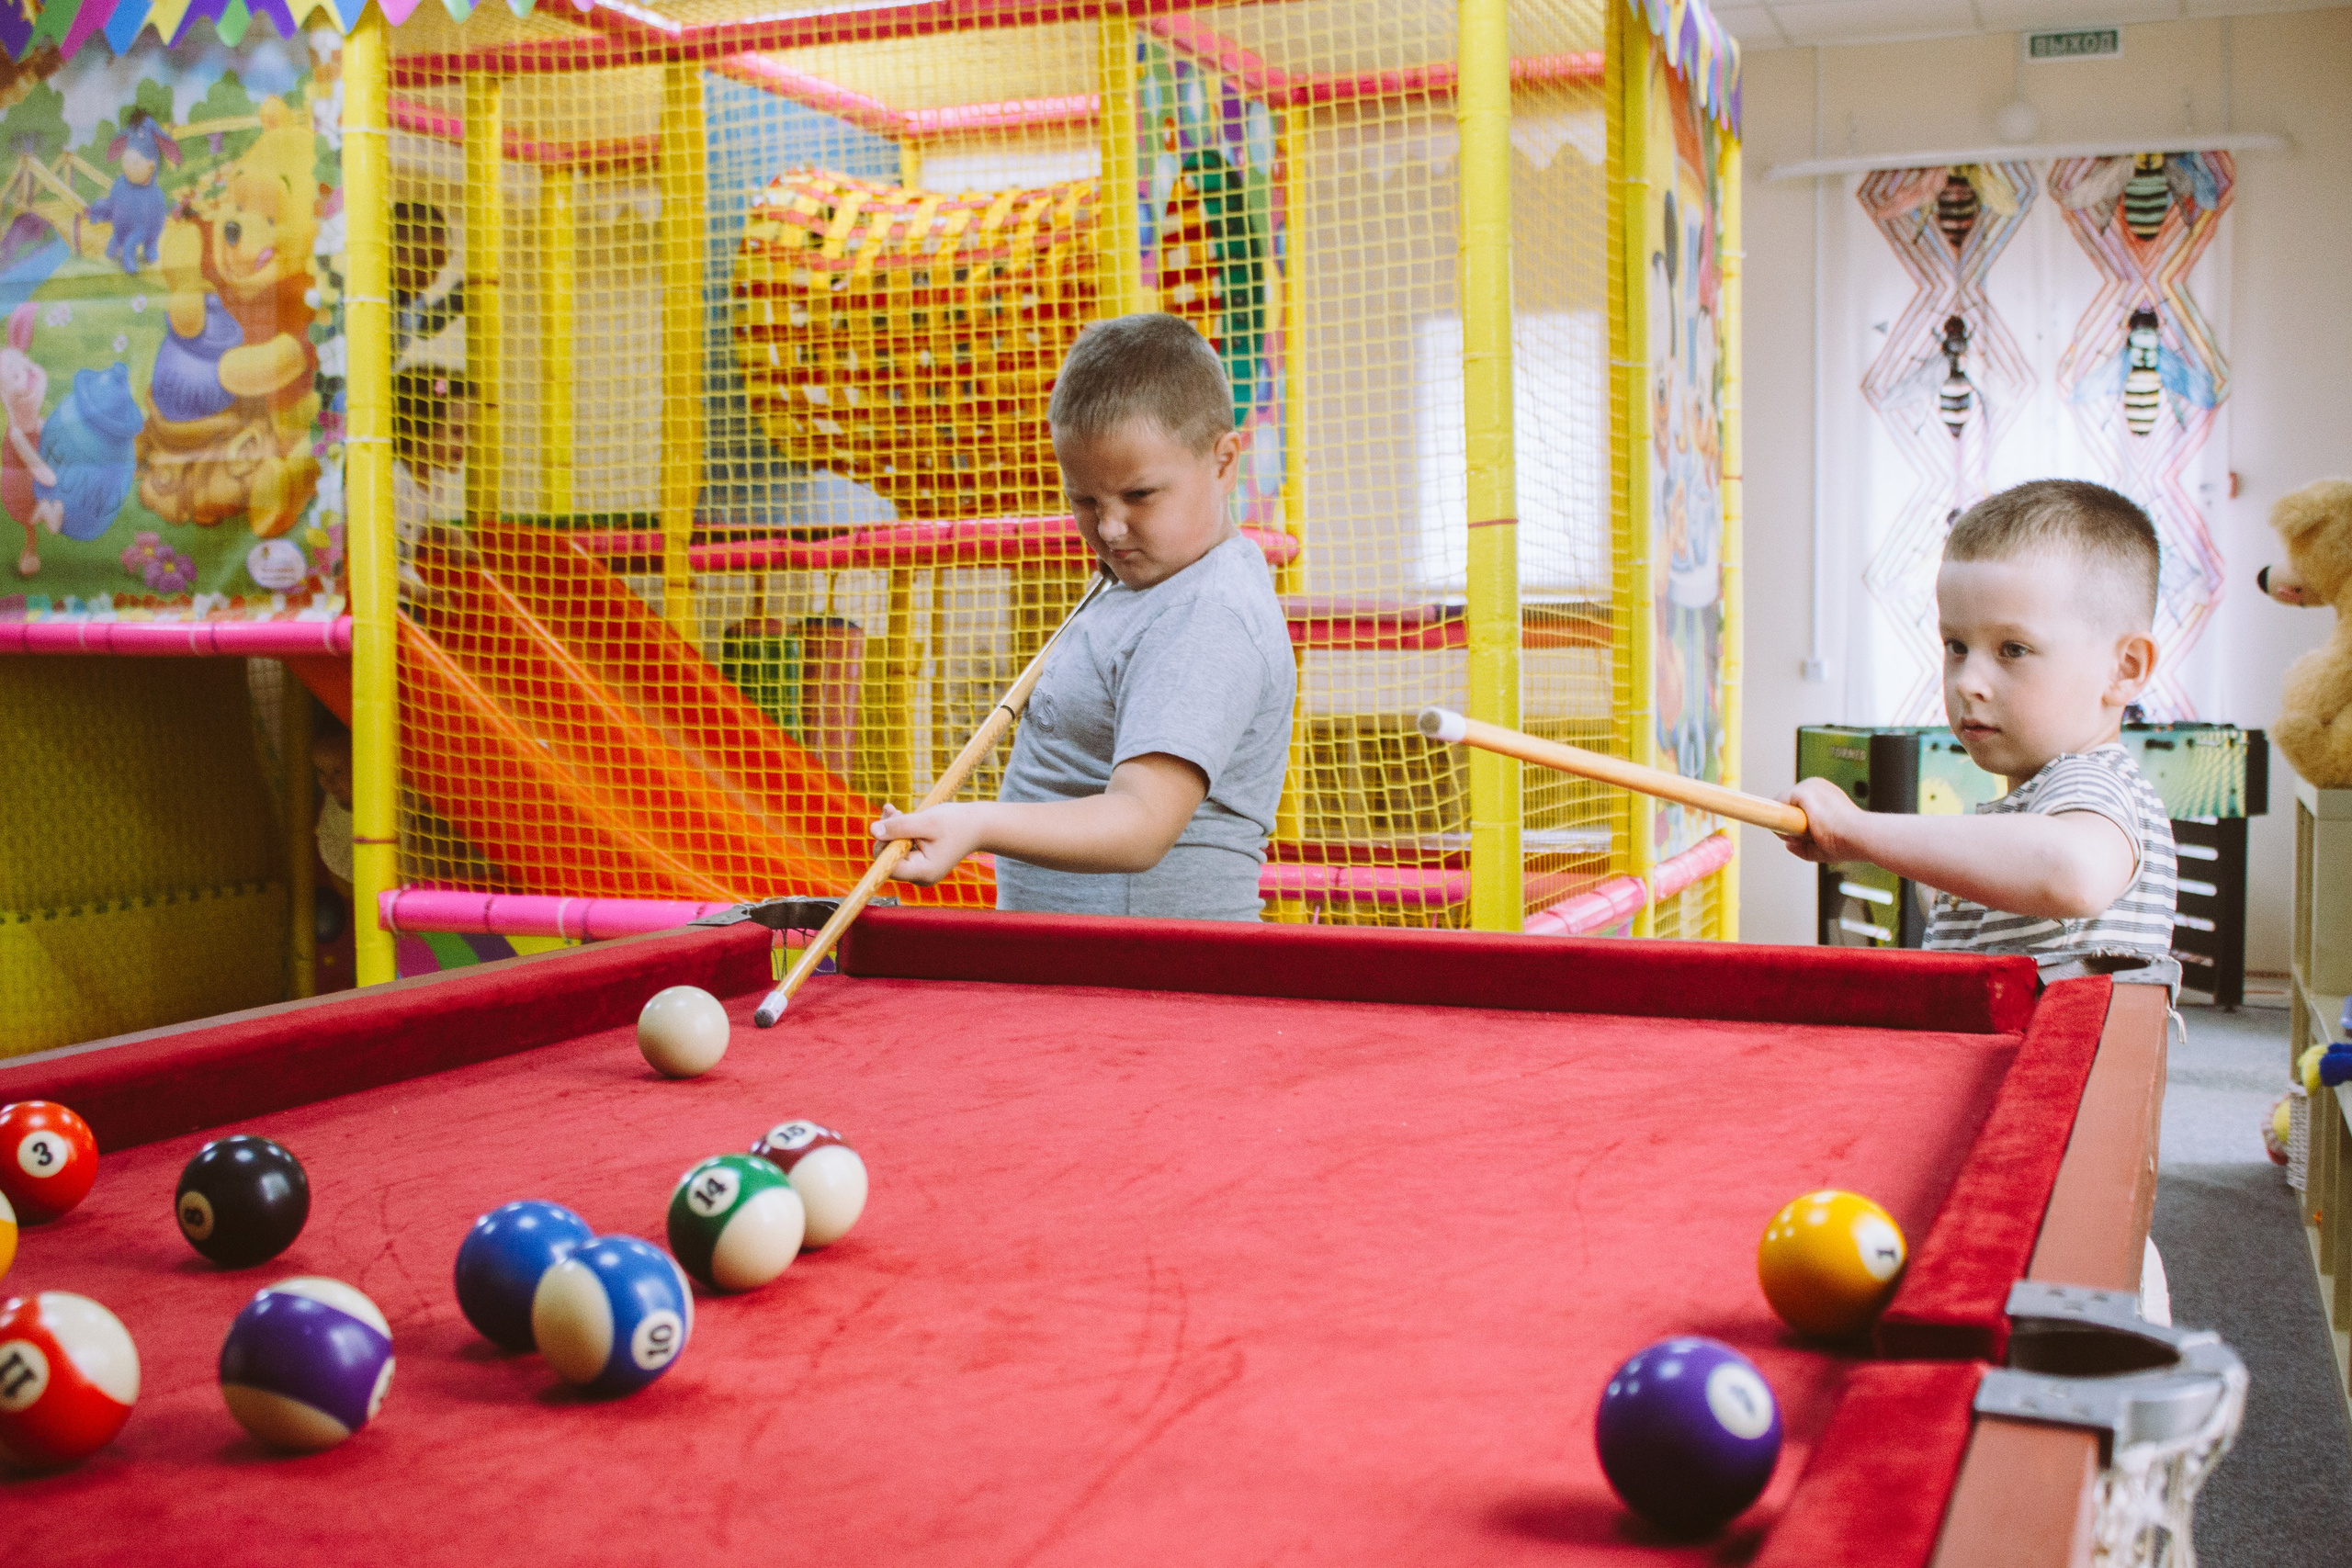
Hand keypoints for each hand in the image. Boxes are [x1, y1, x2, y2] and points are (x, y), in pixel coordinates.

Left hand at [872, 802, 987, 884]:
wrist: (978, 825)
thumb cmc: (956, 823)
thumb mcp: (925, 821)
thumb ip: (899, 826)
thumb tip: (873, 831)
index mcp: (923, 872)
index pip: (889, 866)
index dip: (883, 845)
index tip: (886, 823)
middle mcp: (920, 876)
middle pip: (889, 859)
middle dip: (887, 833)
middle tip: (893, 811)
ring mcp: (919, 870)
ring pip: (893, 851)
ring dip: (891, 829)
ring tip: (896, 810)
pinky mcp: (919, 861)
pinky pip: (900, 848)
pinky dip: (898, 831)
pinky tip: (899, 815)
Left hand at [1778, 778, 1871, 864]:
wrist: (1860, 836)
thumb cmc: (1848, 842)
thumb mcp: (1822, 847)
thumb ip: (1803, 847)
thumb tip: (1788, 844)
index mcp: (1823, 795)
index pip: (1798, 807)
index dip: (1795, 824)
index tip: (1803, 838)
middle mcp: (1816, 786)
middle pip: (1787, 806)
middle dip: (1788, 825)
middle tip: (1804, 840)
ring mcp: (1810, 787)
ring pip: (1781, 806)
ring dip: (1783, 824)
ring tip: (1803, 838)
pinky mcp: (1803, 791)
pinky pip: (1778, 805)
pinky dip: (1778, 819)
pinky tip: (1791, 831)